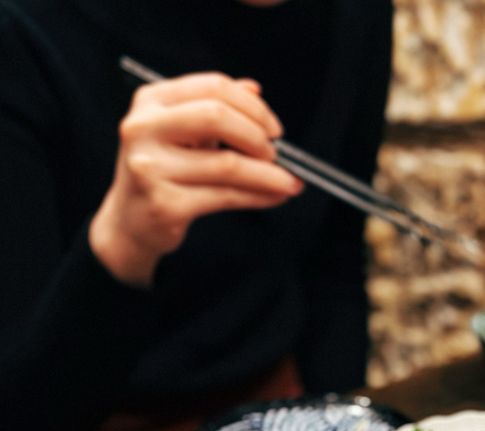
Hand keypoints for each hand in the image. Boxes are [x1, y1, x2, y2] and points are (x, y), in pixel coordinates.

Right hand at [89, 73, 302, 285]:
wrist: (129, 223)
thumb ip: (213, 107)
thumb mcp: (180, 133)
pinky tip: (274, 197)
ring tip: (288, 181)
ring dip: (268, 174)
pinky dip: (258, 196)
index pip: (213, 88)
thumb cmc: (159, 172)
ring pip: (228, 164)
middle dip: (257, 136)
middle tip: (275, 153)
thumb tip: (255, 90)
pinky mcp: (166, 205)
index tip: (274, 128)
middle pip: (218, 116)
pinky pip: (226, 196)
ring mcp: (151, 168)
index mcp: (149, 102)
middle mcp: (143, 130)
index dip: (252, 107)